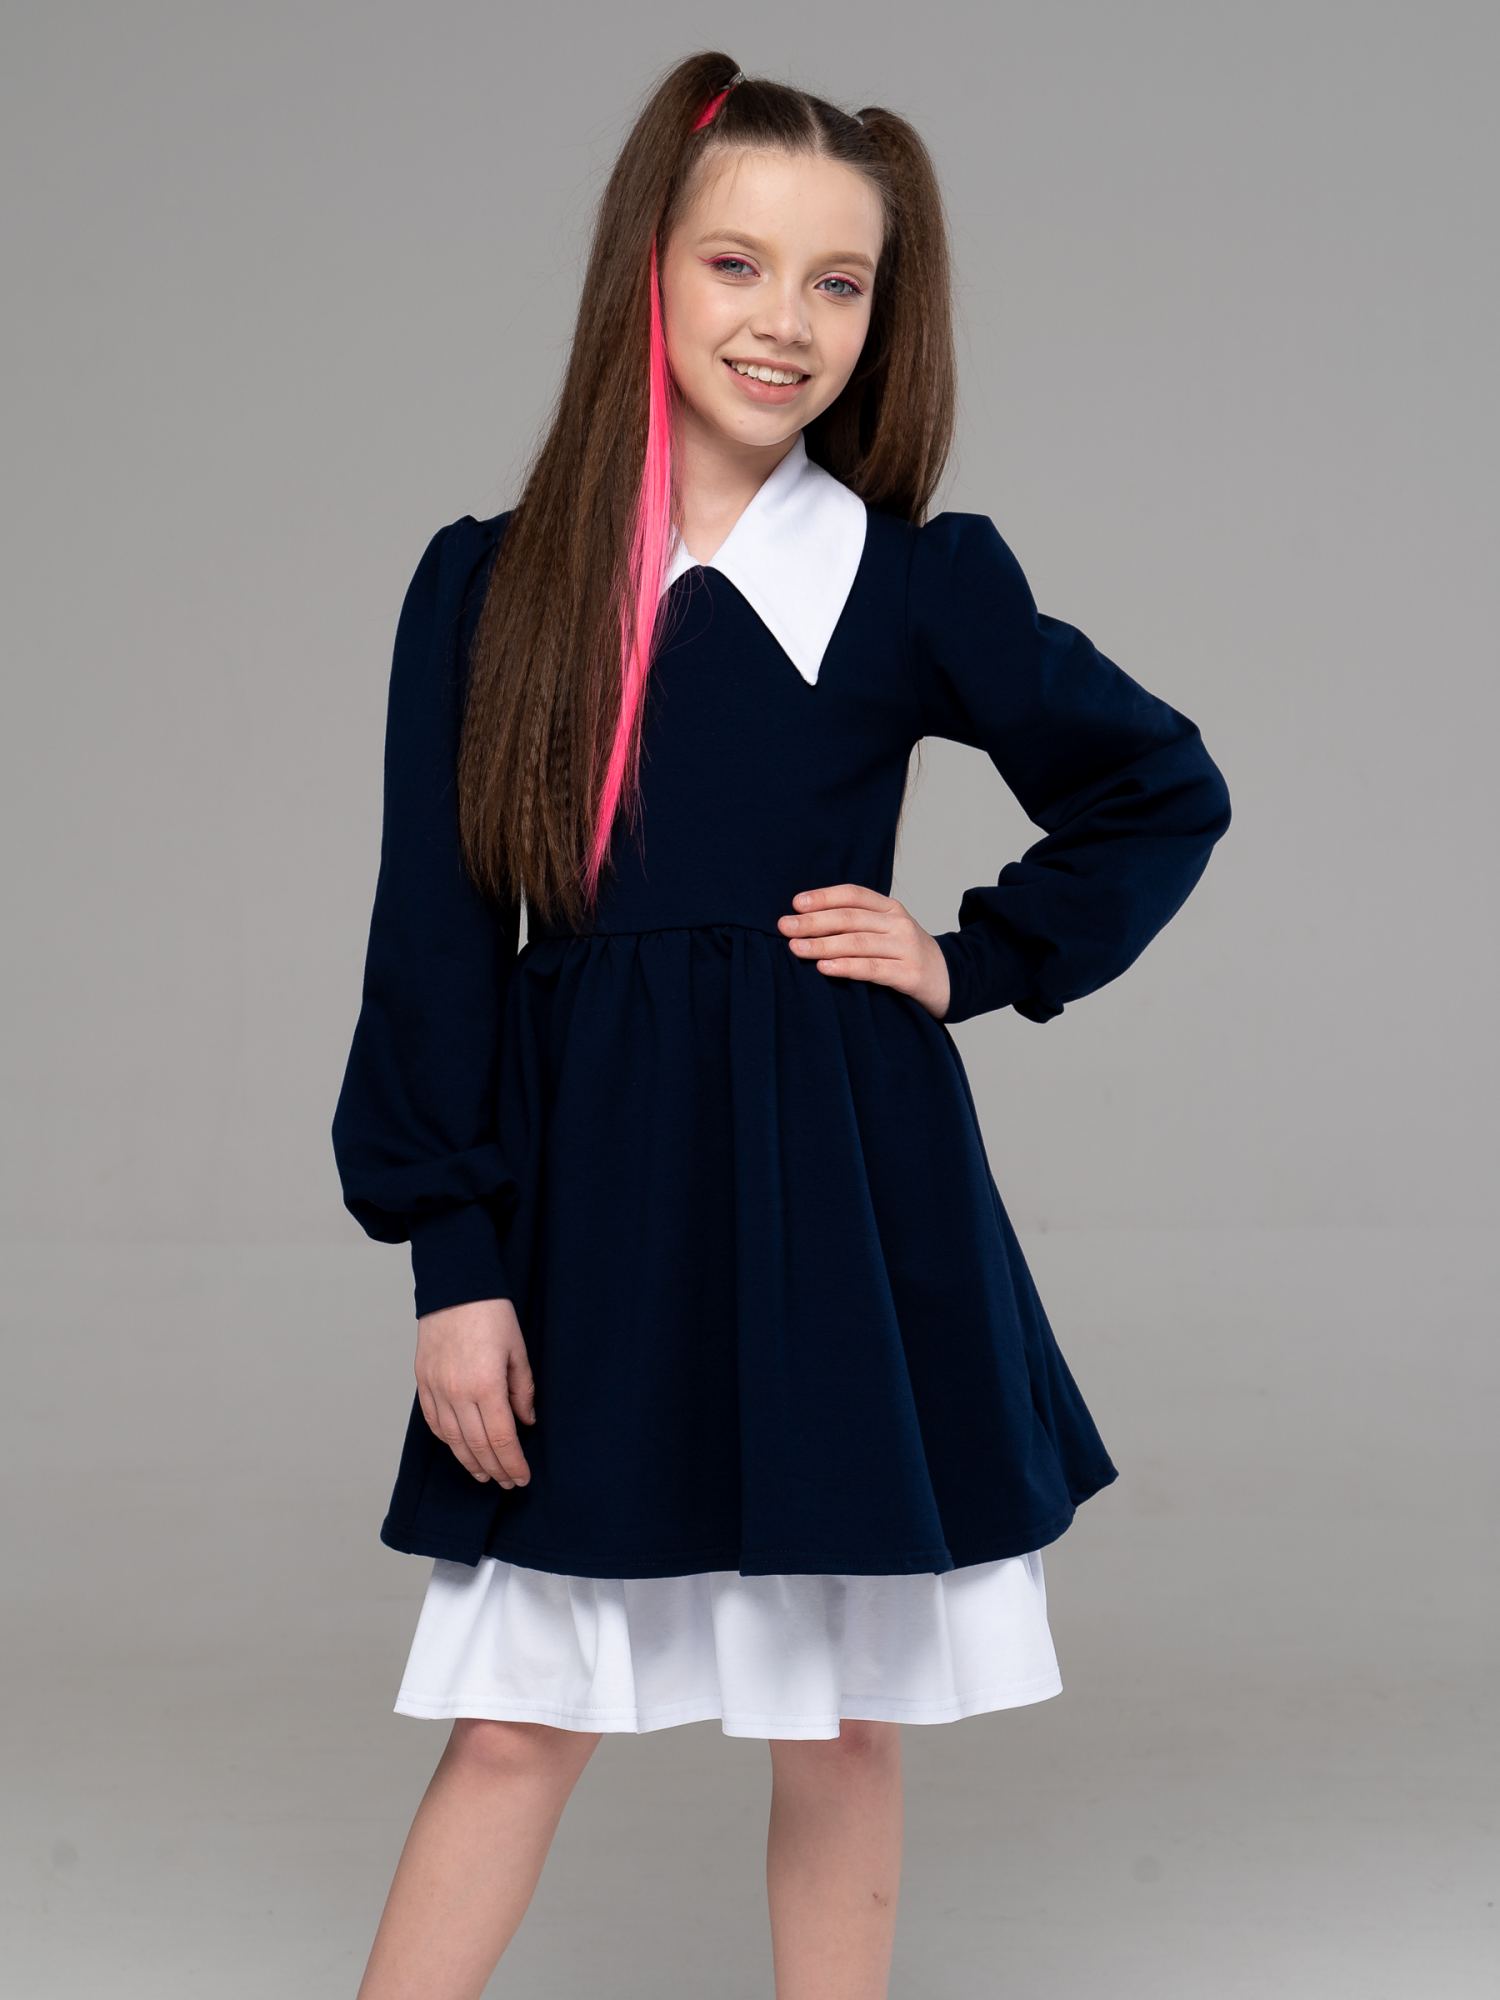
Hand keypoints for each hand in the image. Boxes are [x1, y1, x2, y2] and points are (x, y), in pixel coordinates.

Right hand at [414, 1297, 536, 1487]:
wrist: (455, 1287)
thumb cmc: (492, 1313)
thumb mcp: (518, 1350)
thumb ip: (522, 1390)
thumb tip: (526, 1421)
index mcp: (486, 1385)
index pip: (501, 1439)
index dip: (513, 1463)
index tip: (522, 1477)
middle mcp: (458, 1393)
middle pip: (477, 1445)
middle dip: (495, 1469)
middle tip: (508, 1482)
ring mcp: (437, 1389)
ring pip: (453, 1440)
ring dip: (470, 1461)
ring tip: (485, 1474)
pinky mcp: (423, 1382)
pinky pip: (434, 1422)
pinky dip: (447, 1441)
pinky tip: (459, 1449)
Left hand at [778, 883, 951, 1021]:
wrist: (950, 980)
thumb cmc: (906, 955)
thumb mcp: (887, 931)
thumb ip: (857, 924)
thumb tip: (806, 922)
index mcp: (890, 908)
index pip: (853, 895)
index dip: (824, 897)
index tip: (795, 904)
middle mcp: (899, 923)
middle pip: (850, 918)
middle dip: (813, 922)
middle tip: (784, 927)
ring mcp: (905, 948)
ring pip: (857, 942)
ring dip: (823, 944)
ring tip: (796, 948)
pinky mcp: (909, 974)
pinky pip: (871, 968)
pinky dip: (845, 967)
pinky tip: (823, 967)